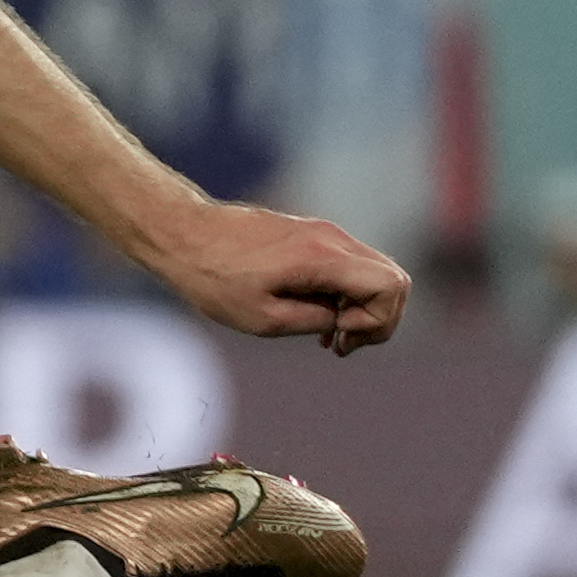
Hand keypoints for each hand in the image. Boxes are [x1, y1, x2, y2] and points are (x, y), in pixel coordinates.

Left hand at [143, 199, 412, 355]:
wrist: (183, 235)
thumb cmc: (215, 279)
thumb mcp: (263, 318)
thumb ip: (316, 320)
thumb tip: (345, 321)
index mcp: (323, 257)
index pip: (391, 286)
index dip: (376, 320)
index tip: (337, 333)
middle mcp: (332, 239)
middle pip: (393, 279)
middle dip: (378, 318)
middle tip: (341, 343)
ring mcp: (324, 234)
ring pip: (374, 273)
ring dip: (361, 308)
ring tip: (330, 338)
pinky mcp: (313, 235)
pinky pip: (350, 267)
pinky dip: (346, 295)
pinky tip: (321, 319)